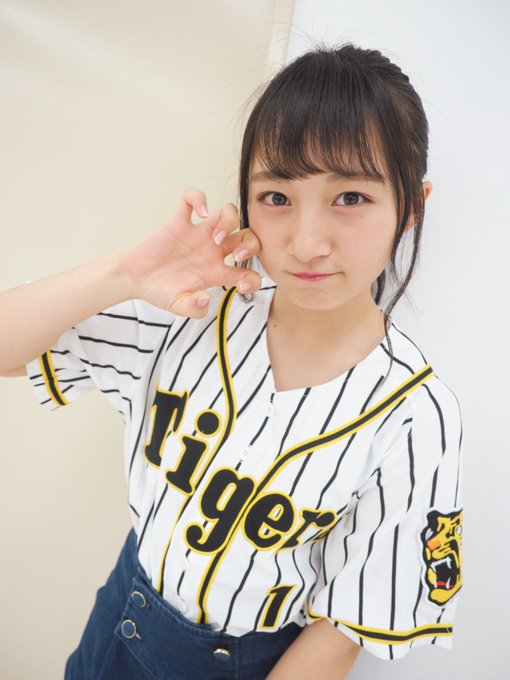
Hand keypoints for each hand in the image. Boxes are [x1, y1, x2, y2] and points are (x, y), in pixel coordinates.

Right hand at [120, 189, 260, 316]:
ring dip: (230, 221)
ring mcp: (197, 234)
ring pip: (228, 213)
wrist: (134, 278)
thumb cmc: (158, 291)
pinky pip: (192, 199)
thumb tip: (205, 300)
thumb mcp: (178, 306)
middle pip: (247, 237)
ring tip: (216, 237)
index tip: (241, 286)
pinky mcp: (179, 221)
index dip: (253, 279)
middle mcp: (212, 251)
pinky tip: (198, 211)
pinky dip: (198, 198)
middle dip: (251, 244)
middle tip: (236, 255)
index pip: (248, 273)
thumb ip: (193, 309)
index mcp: (217, 272)